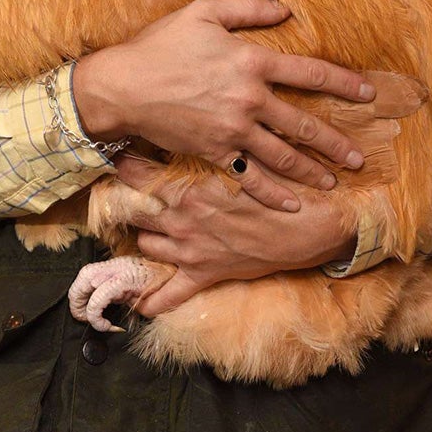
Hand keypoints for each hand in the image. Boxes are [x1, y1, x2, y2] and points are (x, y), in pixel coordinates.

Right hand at [71, 0, 379, 212]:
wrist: (121, 86)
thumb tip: (285, 8)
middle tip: (359, 157)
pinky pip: (249, 176)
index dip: (344, 83)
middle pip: (304, 124)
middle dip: (336, 142)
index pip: (312, 73)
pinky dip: (271, 193)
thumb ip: (248, 8)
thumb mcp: (204, 12)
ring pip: (283, 155)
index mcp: (253, 61)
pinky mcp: (214, 151)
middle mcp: (250, 98)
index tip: (369, 93)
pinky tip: (291, 203)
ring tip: (334, 180)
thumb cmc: (160, 44)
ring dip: (312, 170)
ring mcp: (233, 129)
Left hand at [109, 153, 358, 316]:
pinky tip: (143, 303)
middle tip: (132, 193)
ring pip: (145, 244)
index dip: (124, 165)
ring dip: (146, 235)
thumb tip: (199, 128)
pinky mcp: (204, 273)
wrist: (309, 227)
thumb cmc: (282, 186)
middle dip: (129, 201)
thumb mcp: (248, 157)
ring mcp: (190, 250)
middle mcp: (181, 220)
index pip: (135, 175)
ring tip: (152, 227)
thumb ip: (218, 147)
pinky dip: (154, 300)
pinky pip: (170, 294)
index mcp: (188, 189)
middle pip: (132, 210)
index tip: (122, 159)